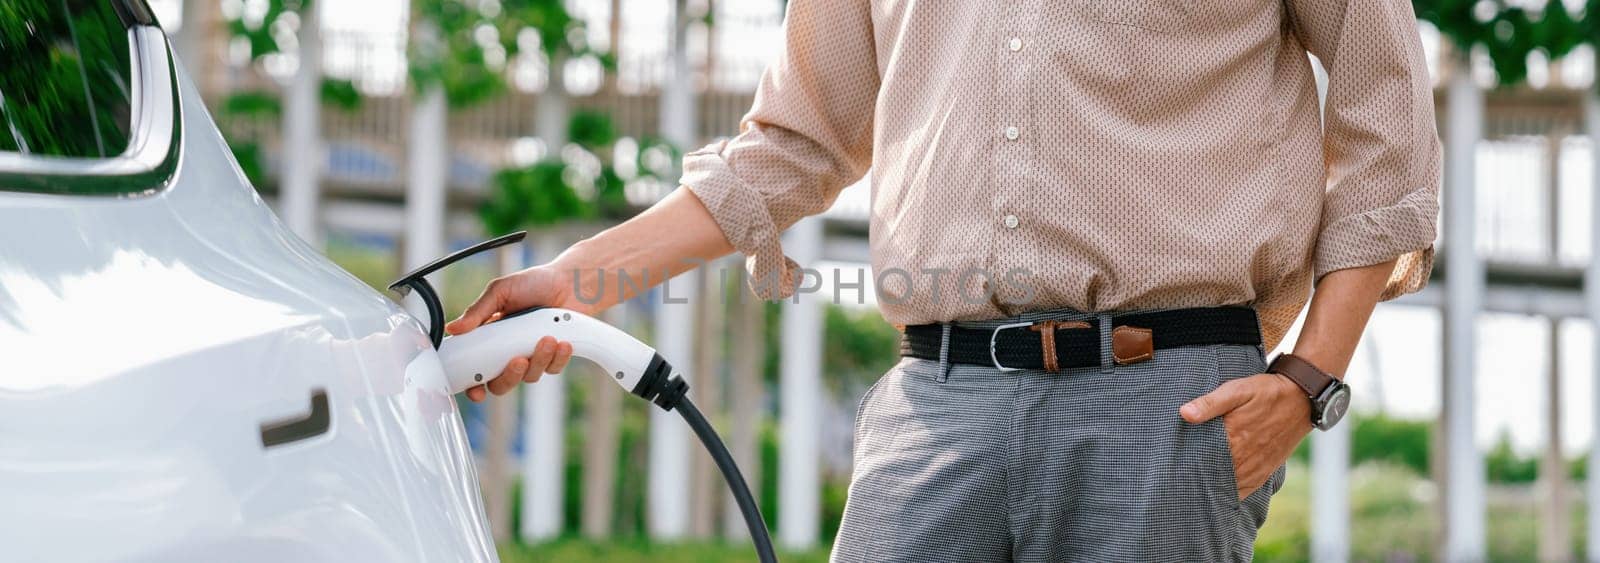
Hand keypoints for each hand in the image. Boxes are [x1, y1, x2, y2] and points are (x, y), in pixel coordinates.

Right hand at [445, 264, 593, 401]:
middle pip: (501, 384)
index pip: (476, 370)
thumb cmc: (534, 283)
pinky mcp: (554, 357)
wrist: (569, 281)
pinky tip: (562, 342)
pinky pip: (553, 369)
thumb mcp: (500, 292)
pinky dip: (558, 357)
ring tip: (547, 339)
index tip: (476, 390)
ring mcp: (532, 357)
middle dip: (509, 377)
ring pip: (530, 377)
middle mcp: (509, 352)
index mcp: (490, 339)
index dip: (473, 385)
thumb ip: (478, 311)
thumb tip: (453, 328)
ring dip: (539, 360)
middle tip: (519, 361)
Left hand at [1179, 373, 1312, 499]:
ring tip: (1195, 490)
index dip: (1187, 465)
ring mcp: (1257, 466)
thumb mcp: (1237, 390)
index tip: (1172, 470)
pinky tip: (1220, 493)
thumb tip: (1184, 413)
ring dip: (1214, 488)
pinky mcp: (1267, 469)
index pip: (1203, 459)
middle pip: (1214, 475)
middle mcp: (1245, 456)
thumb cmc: (1265, 391)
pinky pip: (1246, 489)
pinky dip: (1233, 493)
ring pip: (1230, 486)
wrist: (1301, 397)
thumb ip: (1210, 403)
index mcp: (1234, 437)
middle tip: (1179, 482)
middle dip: (1198, 479)